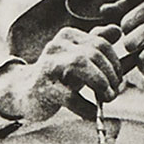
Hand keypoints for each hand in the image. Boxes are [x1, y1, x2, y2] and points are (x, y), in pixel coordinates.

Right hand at [0, 25, 127, 125]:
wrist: (26, 92)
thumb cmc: (60, 76)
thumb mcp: (80, 58)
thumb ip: (98, 45)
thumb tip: (118, 31)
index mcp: (68, 36)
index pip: (100, 43)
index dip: (115, 64)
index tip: (118, 80)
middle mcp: (57, 46)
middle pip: (93, 54)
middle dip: (110, 75)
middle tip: (113, 92)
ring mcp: (48, 65)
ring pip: (81, 66)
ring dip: (101, 84)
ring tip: (107, 98)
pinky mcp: (43, 87)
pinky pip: (70, 97)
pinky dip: (87, 107)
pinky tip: (93, 113)